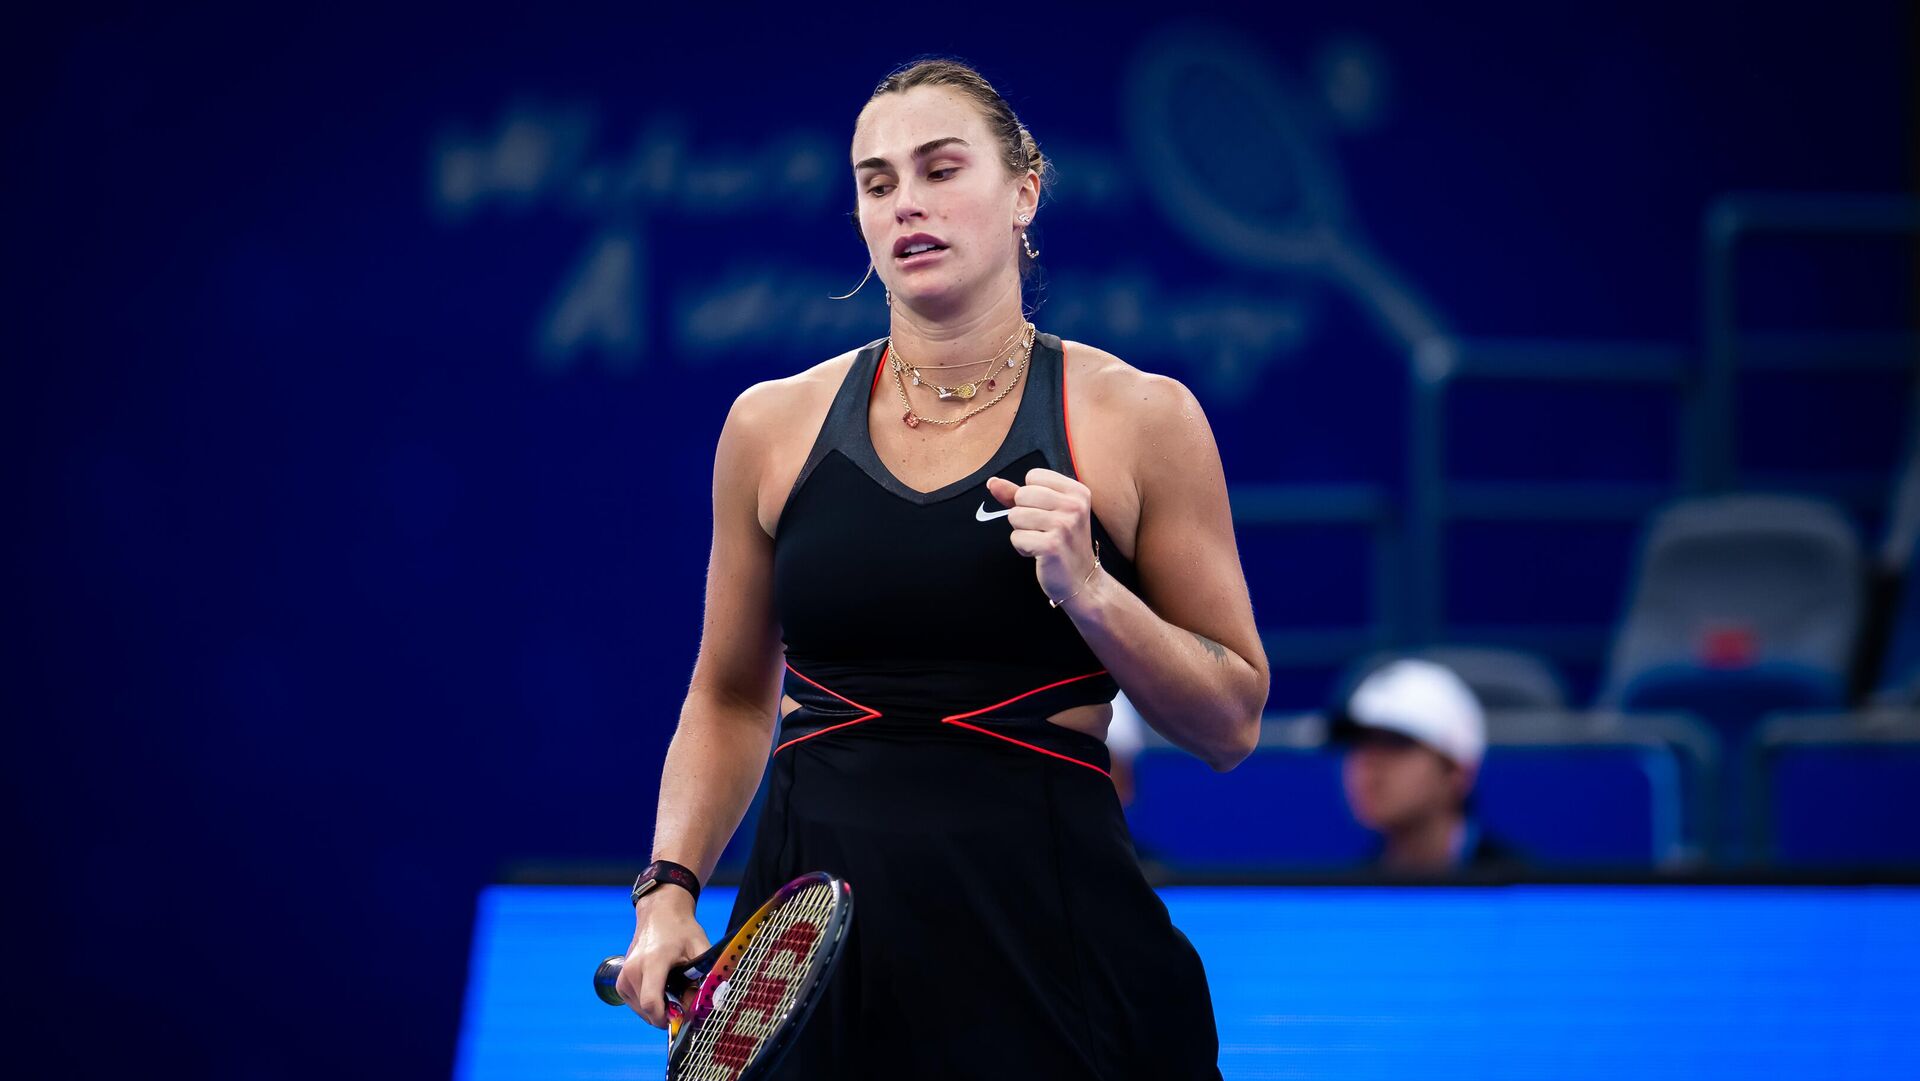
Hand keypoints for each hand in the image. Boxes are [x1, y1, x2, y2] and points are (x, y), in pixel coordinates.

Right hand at [616, 889, 710, 1028]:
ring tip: (674, 991)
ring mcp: (624, 977)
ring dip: (659, 1010)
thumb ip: (703, 977)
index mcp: (653, 962)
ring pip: (642, 1011)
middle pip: (648, 1011)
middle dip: (668, 1015)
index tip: (682, 1018)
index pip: (651, 1002)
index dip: (667, 1018)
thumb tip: (706, 1004)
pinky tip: (662, 989)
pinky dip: (650, 1005)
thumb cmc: (681, 930)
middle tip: (684, 1002)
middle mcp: (633, 971)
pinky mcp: (621, 982)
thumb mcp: (700, 949)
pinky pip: (636, 1005)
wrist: (659, 914)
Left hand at [984, 468, 1097, 605]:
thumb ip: (1018, 494)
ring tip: (1041, 541)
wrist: (1081, 579)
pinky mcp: (1052, 545)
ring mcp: (1064, 525)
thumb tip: (992, 482)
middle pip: (1022, 494)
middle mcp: (1074, 505)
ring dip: (1022, 532)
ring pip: (1015, 515)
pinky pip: (1016, 537)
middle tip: (1043, 530)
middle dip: (1024, 514)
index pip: (1033, 476)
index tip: (1047, 513)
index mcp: (1077, 491)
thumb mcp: (1047, 511)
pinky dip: (1023, 548)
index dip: (1031, 496)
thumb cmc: (1063, 542)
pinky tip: (1040, 553)